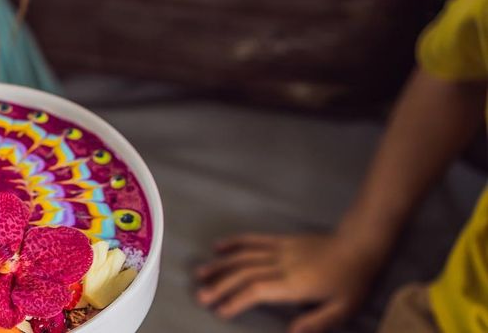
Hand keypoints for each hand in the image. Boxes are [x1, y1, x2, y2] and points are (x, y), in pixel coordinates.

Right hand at [195, 234, 380, 332]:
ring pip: (244, 255)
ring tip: (200, 274)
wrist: (361, 245)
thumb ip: (316, 323)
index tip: (220, 311)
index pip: (258, 290)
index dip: (236, 300)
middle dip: (220, 285)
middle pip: (244, 272)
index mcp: (295, 283)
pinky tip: (218, 247)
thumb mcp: (343, 308)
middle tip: (200, 297)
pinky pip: (254, 239)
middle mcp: (282, 264)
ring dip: (220, 264)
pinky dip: (234, 242)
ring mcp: (280, 249)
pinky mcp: (282, 240)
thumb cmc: (353, 281)